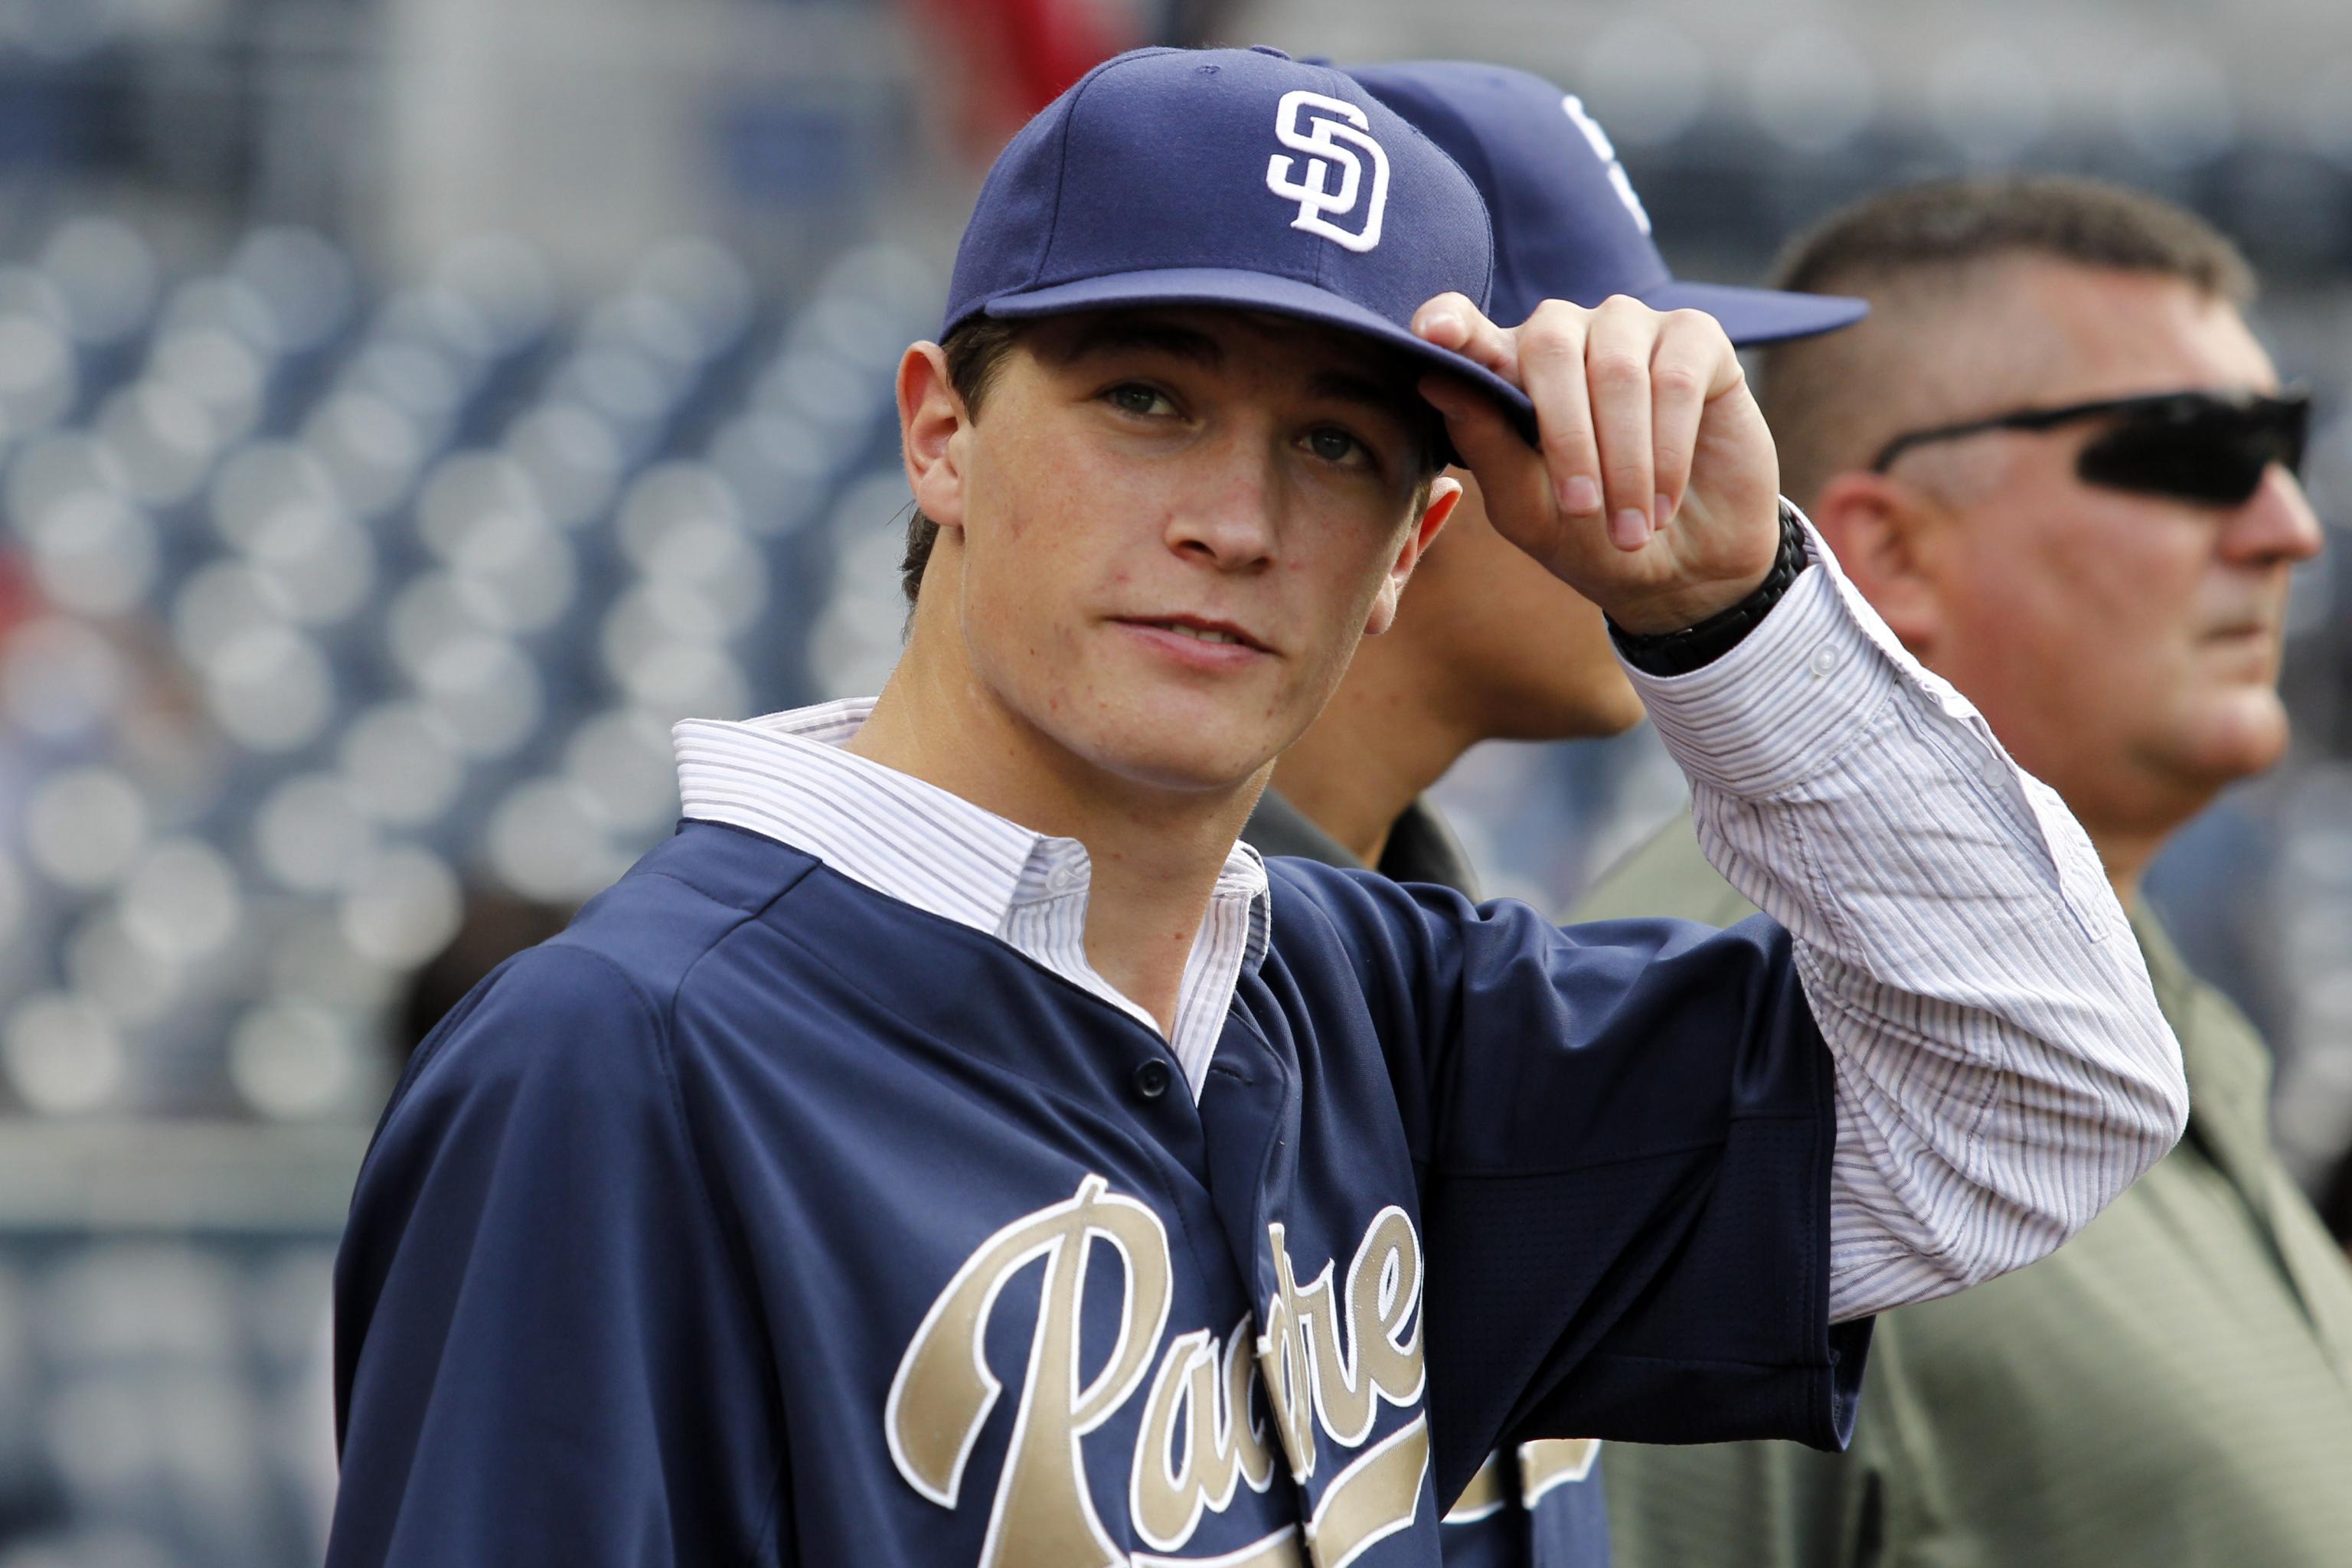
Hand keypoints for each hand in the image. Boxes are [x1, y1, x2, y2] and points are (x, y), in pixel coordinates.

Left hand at [1414, 294, 1782, 635]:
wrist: (1682, 569)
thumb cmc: (1590, 537)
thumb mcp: (1527, 509)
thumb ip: (1485, 446)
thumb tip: (1435, 380)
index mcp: (1507, 368)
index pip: (1466, 327)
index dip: (1451, 322)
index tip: (1433, 333)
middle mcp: (1564, 334)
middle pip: (1549, 348)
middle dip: (1566, 439)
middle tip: (1583, 512)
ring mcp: (1629, 328)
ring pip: (1617, 371)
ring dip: (1624, 461)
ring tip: (1630, 531)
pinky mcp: (1696, 338)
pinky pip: (1676, 379)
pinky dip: (1668, 451)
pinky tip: (1662, 504)